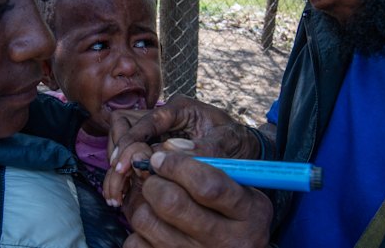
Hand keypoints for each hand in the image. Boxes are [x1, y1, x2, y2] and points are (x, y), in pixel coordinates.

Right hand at [106, 94, 260, 204]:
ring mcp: (158, 130)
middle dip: (117, 152)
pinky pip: (131, 155)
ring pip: (122, 139)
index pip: (148, 120)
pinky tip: (122, 194)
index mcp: (181, 108)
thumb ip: (203, 147)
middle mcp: (165, 116)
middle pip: (125, 125)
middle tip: (116, 181)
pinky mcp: (155, 145)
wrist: (244, 150)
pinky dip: (124, 173)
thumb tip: (170, 152)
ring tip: (115, 193)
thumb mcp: (227, 143)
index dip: (131, 142)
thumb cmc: (236, 142)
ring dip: (117, 164)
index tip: (121, 164)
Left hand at [123, 151, 272, 247]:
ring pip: (147, 221)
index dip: (177, 166)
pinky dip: (137, 229)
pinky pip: (135, 243)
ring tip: (153, 200)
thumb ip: (211, 164)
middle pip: (172, 203)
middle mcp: (227, 242)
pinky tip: (153, 224)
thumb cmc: (235, 212)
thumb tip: (168, 147)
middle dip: (154, 182)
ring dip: (143, 203)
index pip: (207, 185)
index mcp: (250, 214)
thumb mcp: (240, 188)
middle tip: (153, 176)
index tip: (160, 157)